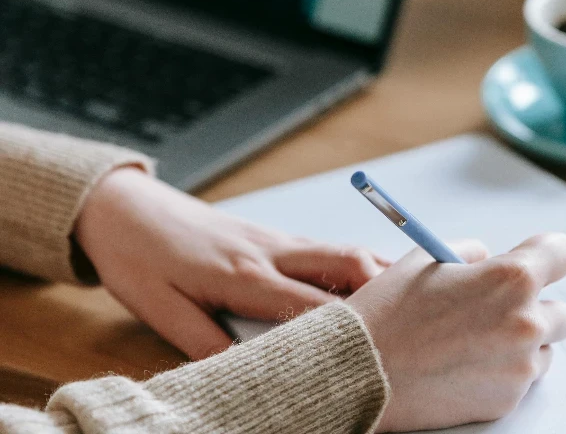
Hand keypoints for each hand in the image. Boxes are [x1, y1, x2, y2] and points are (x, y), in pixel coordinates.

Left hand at [75, 167, 388, 359]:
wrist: (128, 209)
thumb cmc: (142, 258)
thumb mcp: (162, 311)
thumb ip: (207, 344)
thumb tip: (249, 373)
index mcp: (243, 273)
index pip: (312, 303)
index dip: (351, 324)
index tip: (382, 342)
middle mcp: (270, 250)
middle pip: (345, 262)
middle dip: (386, 284)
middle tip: (419, 310)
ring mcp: (276, 238)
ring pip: (343, 249)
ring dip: (379, 268)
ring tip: (413, 292)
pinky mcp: (275, 235)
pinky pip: (327, 249)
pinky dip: (358, 261)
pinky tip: (372, 278)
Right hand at [347, 232, 565, 432]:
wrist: (360, 372)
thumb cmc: (389, 310)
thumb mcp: (427, 258)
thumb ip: (472, 253)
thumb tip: (491, 259)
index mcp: (511, 278)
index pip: (562, 252)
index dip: (548, 253)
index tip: (538, 259)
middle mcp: (525, 323)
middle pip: (563, 311)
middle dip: (536, 306)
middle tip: (498, 308)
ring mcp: (519, 366)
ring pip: (544, 349)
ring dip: (522, 342)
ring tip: (474, 339)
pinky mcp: (506, 399)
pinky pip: (520, 378)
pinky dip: (502, 370)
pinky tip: (464, 363)